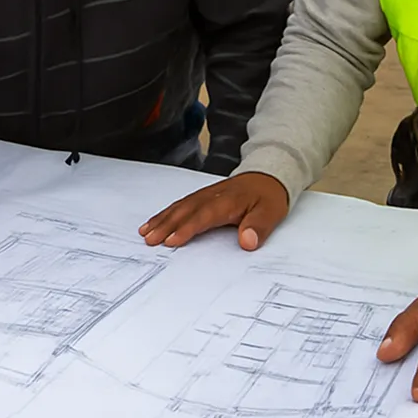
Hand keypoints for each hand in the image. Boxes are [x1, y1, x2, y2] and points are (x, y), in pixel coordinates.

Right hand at [139, 173, 288, 250]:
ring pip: (180, 206)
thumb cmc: (268, 197)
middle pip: (186, 211)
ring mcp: (205, 195)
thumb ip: (259, 227)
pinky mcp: (202, 196)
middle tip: (150, 240)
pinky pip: (181, 204)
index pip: (204, 216)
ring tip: (146, 232)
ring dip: (162, 219)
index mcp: (228, 201)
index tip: (172, 240)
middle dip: (167, 225)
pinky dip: (166, 213)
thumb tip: (247, 241)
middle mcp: (213, 197)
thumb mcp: (271, 212)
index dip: (188, 228)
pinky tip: (154, 221)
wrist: (268, 176)